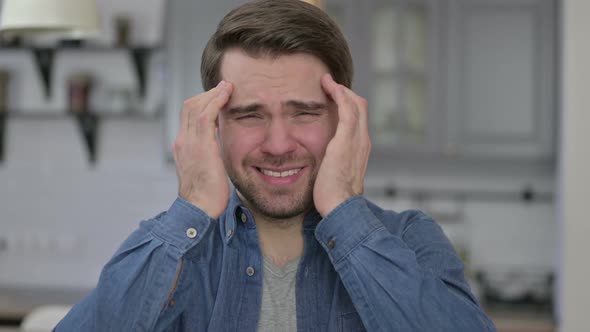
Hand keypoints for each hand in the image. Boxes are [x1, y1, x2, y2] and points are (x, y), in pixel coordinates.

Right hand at [172, 81, 232, 217]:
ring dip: (213, 94)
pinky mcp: (201, 146)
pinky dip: (216, 101)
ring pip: (196, 106)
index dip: (202, 103)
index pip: (188, 116)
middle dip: (207, 94)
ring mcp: (189, 143)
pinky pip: (205, 115)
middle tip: (224, 88)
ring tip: (227, 87)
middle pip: (189, 106)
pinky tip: (227, 95)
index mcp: (183, 147)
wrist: (200, 209)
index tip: (218, 98)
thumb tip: (220, 148)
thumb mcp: (206, 170)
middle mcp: (182, 141)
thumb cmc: (207, 196)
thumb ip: (209, 156)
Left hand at [313, 74, 370, 216]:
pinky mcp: (345, 141)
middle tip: (328, 84)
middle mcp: (363, 141)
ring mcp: (357, 140)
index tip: (332, 96)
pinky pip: (347, 109)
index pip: (358, 118)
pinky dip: (339, 94)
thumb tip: (322, 161)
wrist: (340, 207)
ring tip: (326, 81)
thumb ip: (333, 163)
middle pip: (360, 106)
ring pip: (356, 104)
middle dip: (345, 92)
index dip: (347, 103)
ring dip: (341, 89)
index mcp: (360, 149)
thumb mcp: (335, 175)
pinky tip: (328, 86)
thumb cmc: (334, 196)